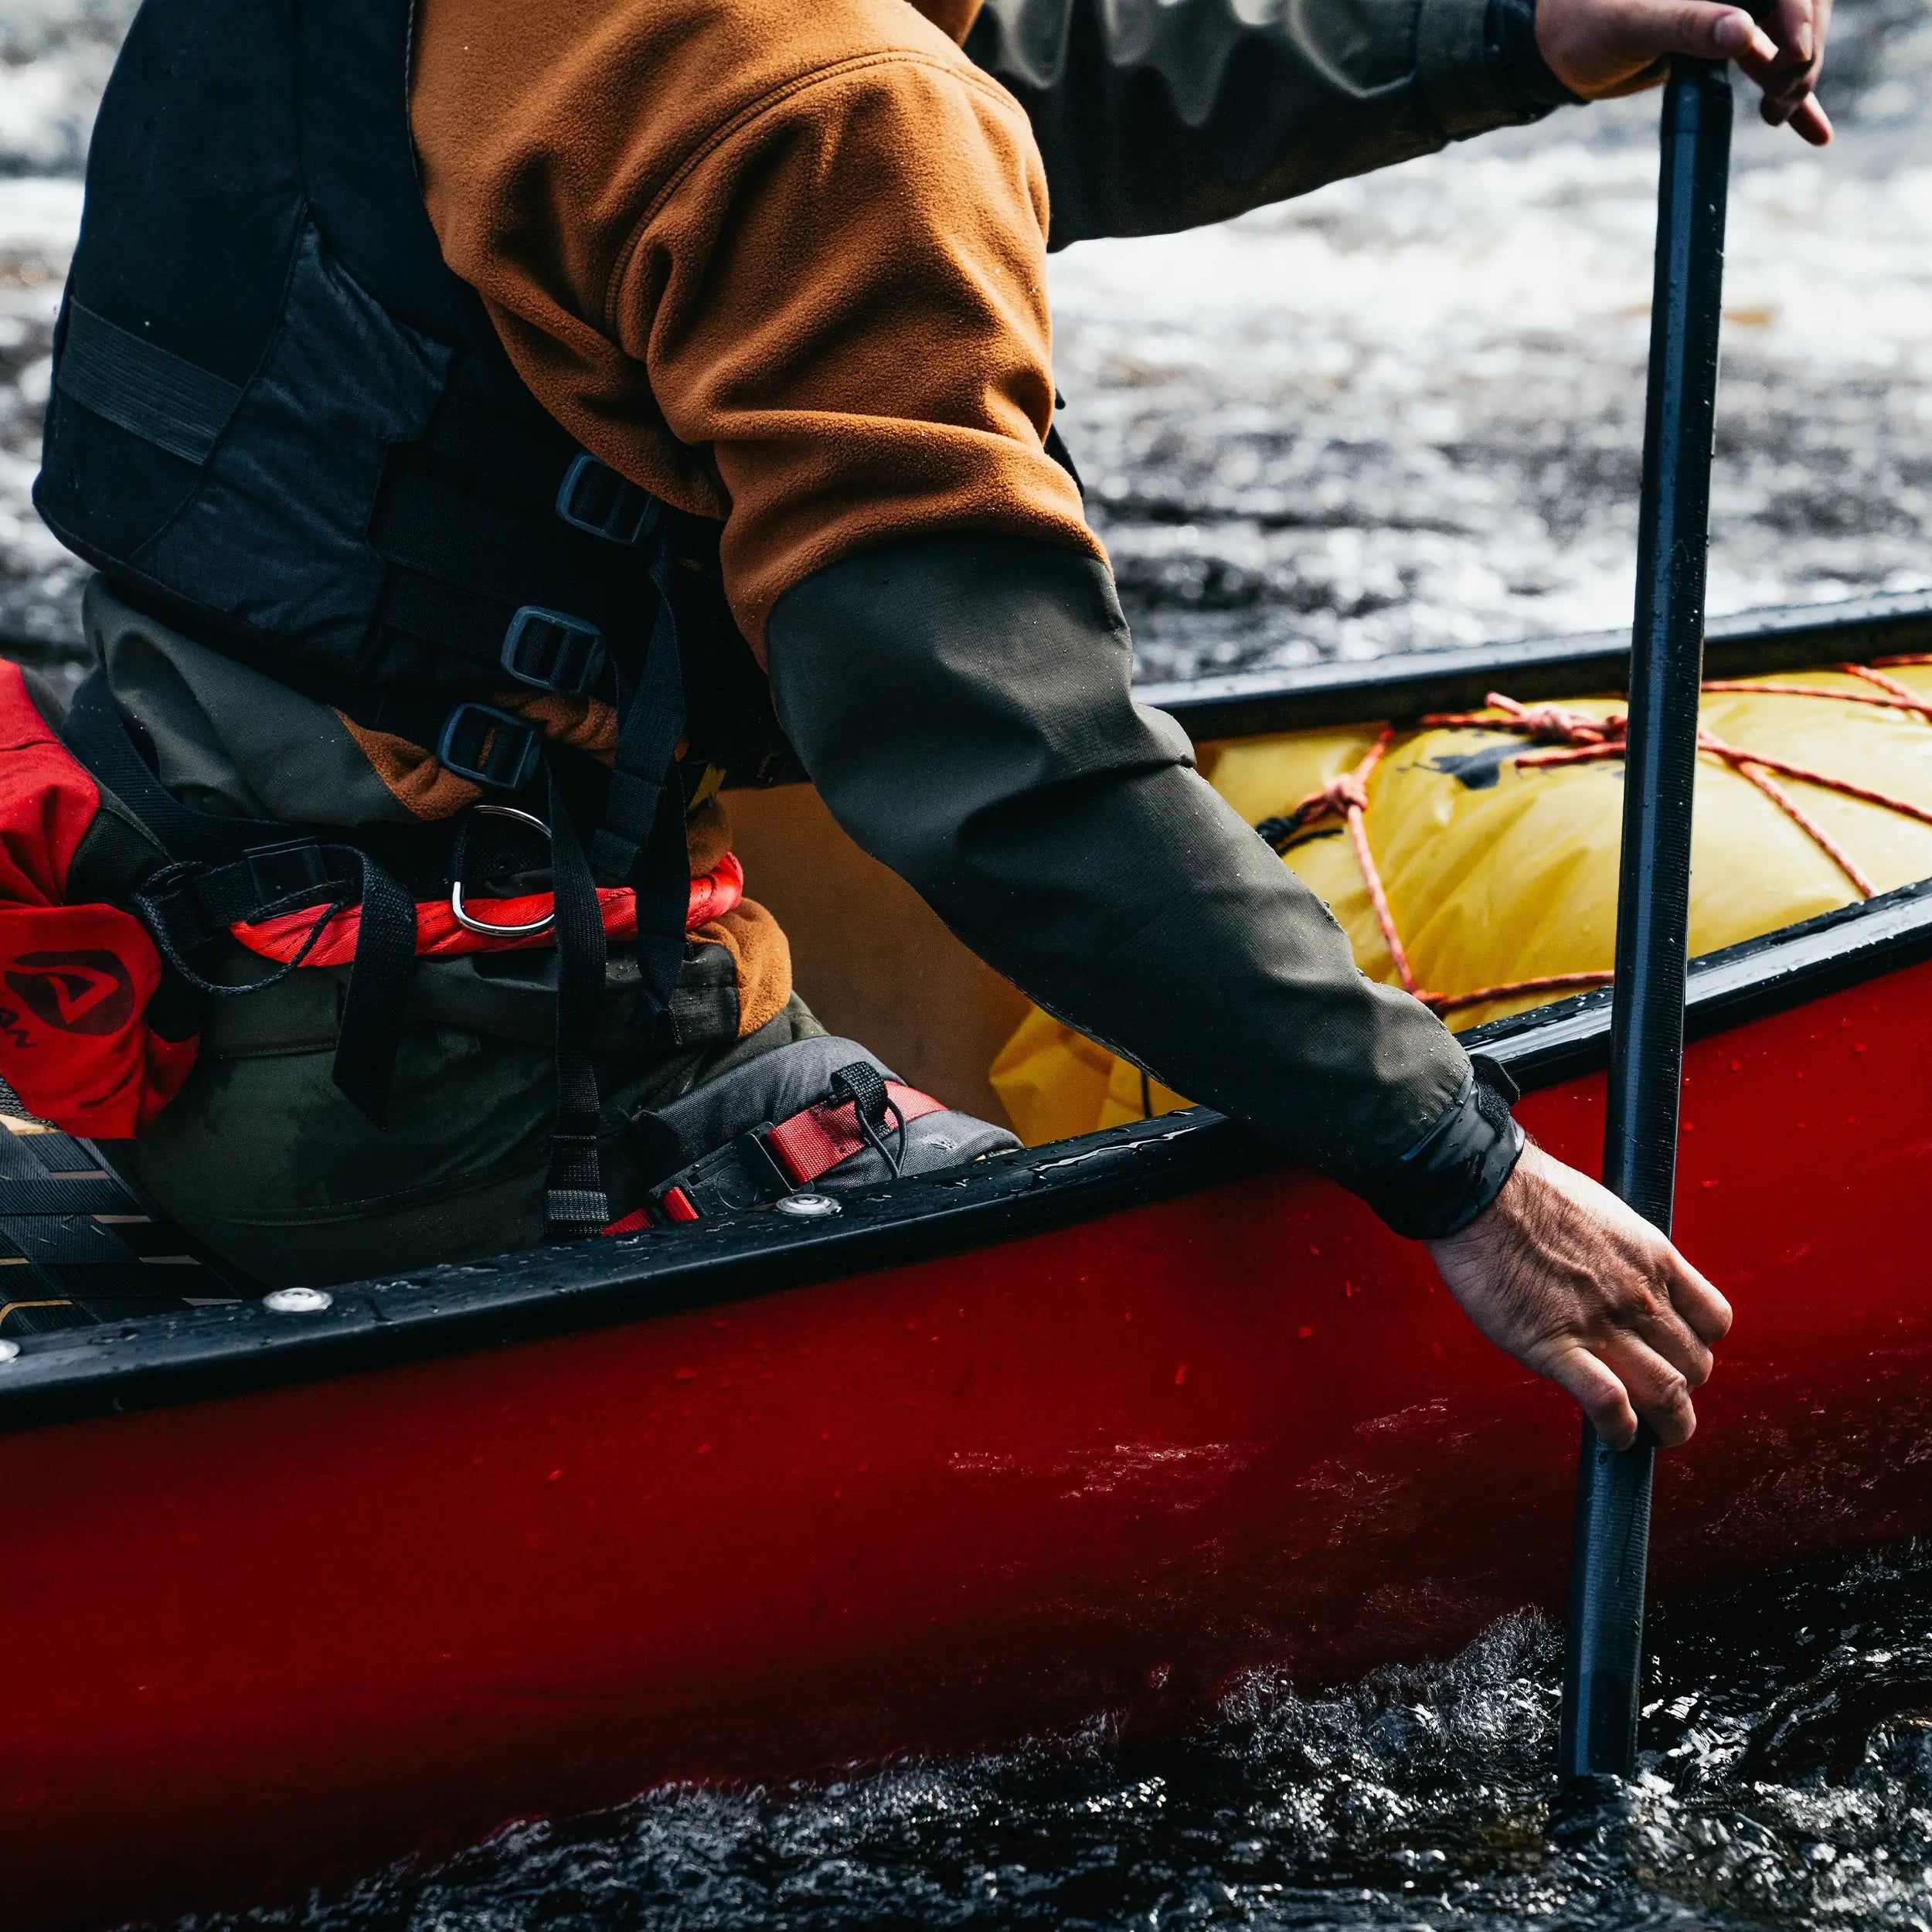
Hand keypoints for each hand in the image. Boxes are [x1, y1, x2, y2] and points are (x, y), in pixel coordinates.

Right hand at [1425, 1139, 1731, 1447]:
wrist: (1479, 1189)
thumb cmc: (1528, 1192)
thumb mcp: (1604, 1214)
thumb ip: (1621, 1256)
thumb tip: (1615, 1277)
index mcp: (1654, 1259)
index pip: (1713, 1322)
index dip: (1698, 1346)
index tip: (1675, 1353)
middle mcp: (1639, 1296)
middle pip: (1695, 1366)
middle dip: (1684, 1390)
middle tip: (1658, 1399)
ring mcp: (1601, 1324)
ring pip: (1668, 1394)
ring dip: (1667, 1425)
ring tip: (1650, 1435)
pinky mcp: (1556, 1347)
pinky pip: (1609, 1403)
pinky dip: (1620, 1429)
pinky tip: (1613, 1435)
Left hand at [1536, 0, 1833, 144]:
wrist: (1559, 50)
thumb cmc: (1583, 24)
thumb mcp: (1631, 23)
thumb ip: (1686, 24)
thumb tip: (1743, 33)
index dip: (1802, 10)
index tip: (1794, 55)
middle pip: (1799, 4)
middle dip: (1803, 50)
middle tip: (1782, 92)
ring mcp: (1735, 5)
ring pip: (1790, 36)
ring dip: (1797, 77)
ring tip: (1777, 112)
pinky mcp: (1727, 37)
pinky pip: (1771, 61)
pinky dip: (1793, 96)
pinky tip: (1814, 132)